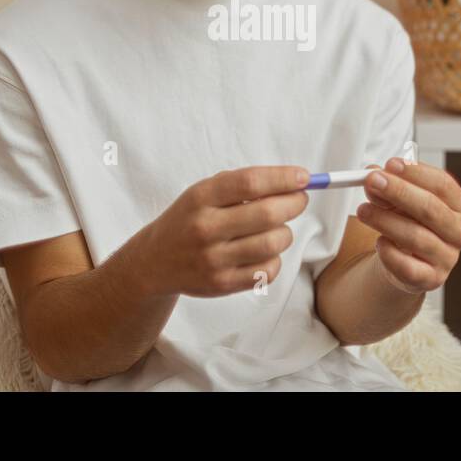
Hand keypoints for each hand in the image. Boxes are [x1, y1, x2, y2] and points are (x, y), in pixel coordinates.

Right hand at [135, 166, 308, 297]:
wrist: (155, 261)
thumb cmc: (190, 219)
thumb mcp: (203, 193)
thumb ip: (242, 185)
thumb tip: (294, 182)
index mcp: (200, 197)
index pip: (249, 183)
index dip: (282, 178)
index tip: (304, 177)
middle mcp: (205, 228)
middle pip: (267, 214)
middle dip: (294, 204)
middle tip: (298, 200)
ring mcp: (213, 259)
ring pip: (272, 243)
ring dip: (285, 232)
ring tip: (278, 228)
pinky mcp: (222, 284)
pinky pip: (268, 271)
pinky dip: (275, 259)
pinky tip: (265, 252)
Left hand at [356, 158, 460, 294]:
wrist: (403, 260)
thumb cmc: (407, 222)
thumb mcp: (397, 199)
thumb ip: (386, 185)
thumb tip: (373, 173)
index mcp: (458, 205)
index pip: (442, 184)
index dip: (416, 173)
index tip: (391, 164)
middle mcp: (458, 231)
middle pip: (431, 208)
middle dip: (398, 192)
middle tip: (372, 181)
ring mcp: (447, 257)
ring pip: (416, 237)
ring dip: (385, 220)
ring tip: (363, 211)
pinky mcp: (431, 279)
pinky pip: (408, 266)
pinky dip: (389, 253)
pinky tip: (379, 243)